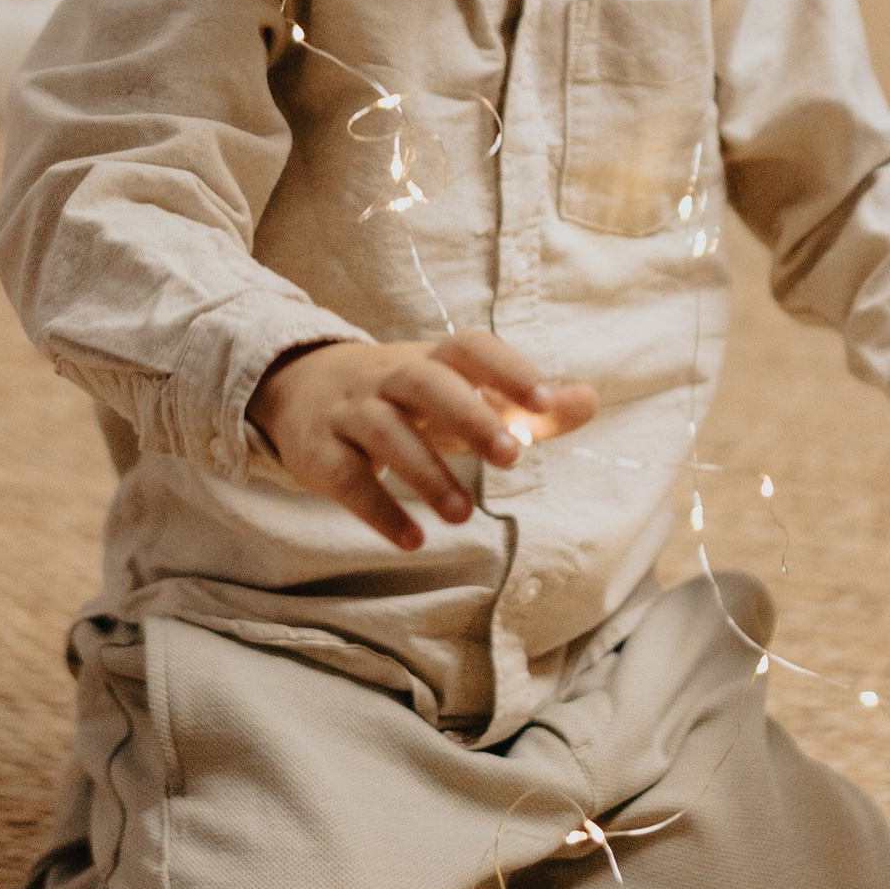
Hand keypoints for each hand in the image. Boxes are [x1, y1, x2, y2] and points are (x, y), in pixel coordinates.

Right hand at [249, 330, 600, 551]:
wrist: (299, 388)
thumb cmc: (403, 396)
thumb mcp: (458, 393)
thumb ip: (522, 405)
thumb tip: (590, 401)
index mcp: (430, 360)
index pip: (469, 349)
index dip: (506, 369)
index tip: (543, 399)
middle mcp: (388, 378)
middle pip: (425, 383)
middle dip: (468, 415)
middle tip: (512, 455)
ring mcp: (350, 413)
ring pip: (384, 431)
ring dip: (426, 472)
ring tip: (464, 514)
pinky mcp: (320, 453)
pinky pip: (347, 478)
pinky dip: (379, 509)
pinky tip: (414, 540)